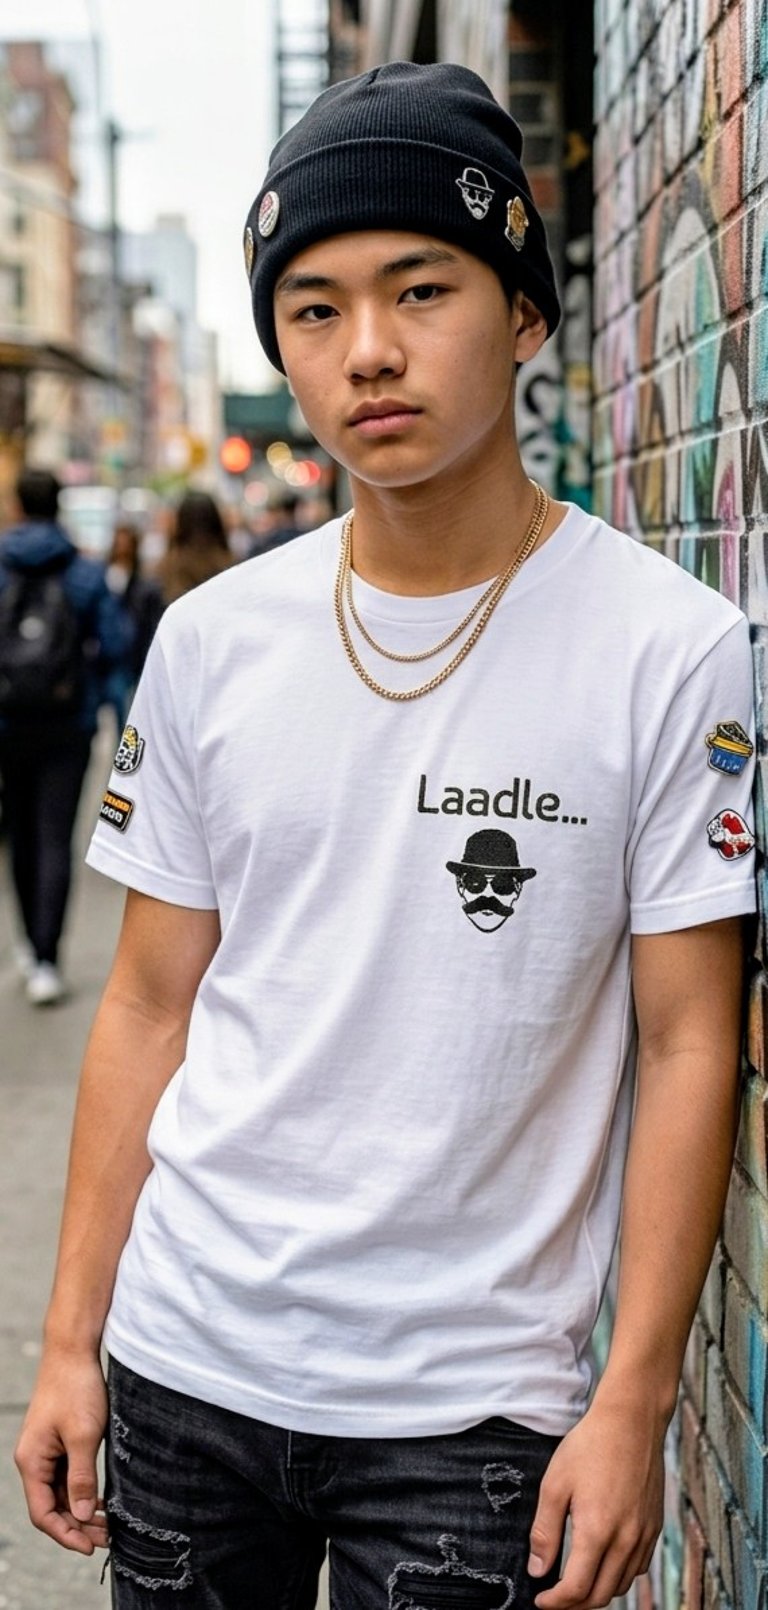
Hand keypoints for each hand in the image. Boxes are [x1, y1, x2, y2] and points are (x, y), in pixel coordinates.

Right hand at [14, 1350, 109, 1552]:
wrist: (73, 1351)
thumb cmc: (76, 1389)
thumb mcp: (83, 1435)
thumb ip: (81, 1477)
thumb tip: (81, 1516)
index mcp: (32, 1462)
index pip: (43, 1513)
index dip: (66, 1534)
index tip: (90, 1547)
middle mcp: (34, 1461)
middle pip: (52, 1507)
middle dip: (77, 1527)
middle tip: (107, 1539)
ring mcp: (46, 1452)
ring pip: (61, 1494)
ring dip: (81, 1511)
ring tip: (108, 1525)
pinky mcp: (59, 1443)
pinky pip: (67, 1477)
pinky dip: (82, 1492)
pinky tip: (101, 1500)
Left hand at [527, 1397, 664, 1608]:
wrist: (632, 1421)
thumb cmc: (590, 1447)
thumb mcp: (555, 1484)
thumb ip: (545, 1532)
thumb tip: (538, 1570)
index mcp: (598, 1532)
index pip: (576, 1589)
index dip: (556, 1603)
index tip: (541, 1601)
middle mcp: (626, 1540)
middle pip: (601, 1596)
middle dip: (575, 1605)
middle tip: (555, 1598)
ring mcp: (644, 1535)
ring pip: (621, 1585)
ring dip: (597, 1592)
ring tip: (575, 1582)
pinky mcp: (654, 1526)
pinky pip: (637, 1567)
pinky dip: (618, 1575)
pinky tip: (602, 1562)